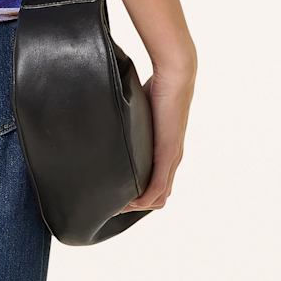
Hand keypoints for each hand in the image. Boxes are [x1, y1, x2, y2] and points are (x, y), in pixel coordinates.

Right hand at [120, 58, 195, 212]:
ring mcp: (172, 158)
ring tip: (116, 204)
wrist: (174, 75)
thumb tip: (106, 119)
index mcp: (167, 151)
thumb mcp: (139, 113)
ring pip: (159, 197)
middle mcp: (173, 159)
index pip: (157, 186)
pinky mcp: (168, 153)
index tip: (117, 196)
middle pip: (159, 197)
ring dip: (138, 205)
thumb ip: (129, 123)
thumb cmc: (157, 87)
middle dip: (136, 204)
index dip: (139, 196)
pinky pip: (158, 188)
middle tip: (113, 204)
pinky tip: (128, 202)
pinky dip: (143, 200)